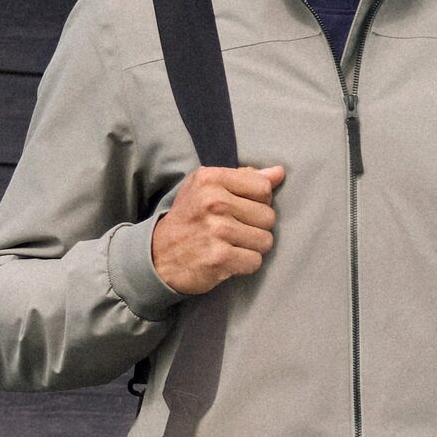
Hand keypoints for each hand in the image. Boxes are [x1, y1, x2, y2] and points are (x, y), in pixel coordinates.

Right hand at [151, 165, 284, 295]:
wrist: (157, 256)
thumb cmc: (189, 218)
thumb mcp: (207, 188)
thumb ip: (244, 178)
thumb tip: (279, 173)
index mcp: (211, 179)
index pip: (263, 187)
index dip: (259, 202)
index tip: (241, 209)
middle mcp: (214, 202)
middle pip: (268, 216)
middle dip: (256, 227)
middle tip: (234, 230)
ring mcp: (217, 230)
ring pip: (265, 240)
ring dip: (252, 247)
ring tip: (231, 244)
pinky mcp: (220, 258)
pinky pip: (255, 261)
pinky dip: (245, 264)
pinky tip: (227, 259)